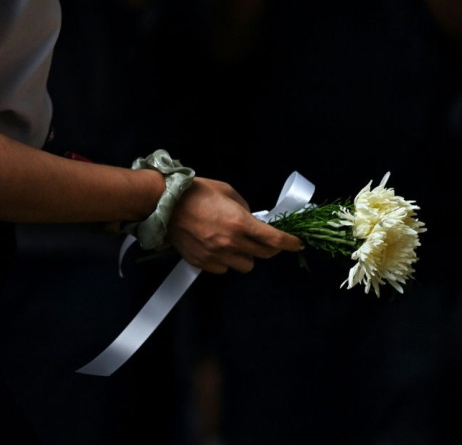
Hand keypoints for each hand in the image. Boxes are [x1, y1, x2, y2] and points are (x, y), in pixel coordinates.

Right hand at [166, 177, 303, 273]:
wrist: (164, 205)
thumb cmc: (194, 193)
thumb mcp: (228, 192)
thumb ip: (244, 209)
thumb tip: (252, 220)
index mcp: (240, 223)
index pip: (275, 240)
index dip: (290, 243)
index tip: (296, 243)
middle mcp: (231, 243)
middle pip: (264, 255)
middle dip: (269, 247)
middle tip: (264, 238)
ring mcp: (216, 256)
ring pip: (245, 266)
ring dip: (246, 256)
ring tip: (236, 243)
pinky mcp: (203, 263)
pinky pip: (224, 269)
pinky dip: (226, 261)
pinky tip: (218, 247)